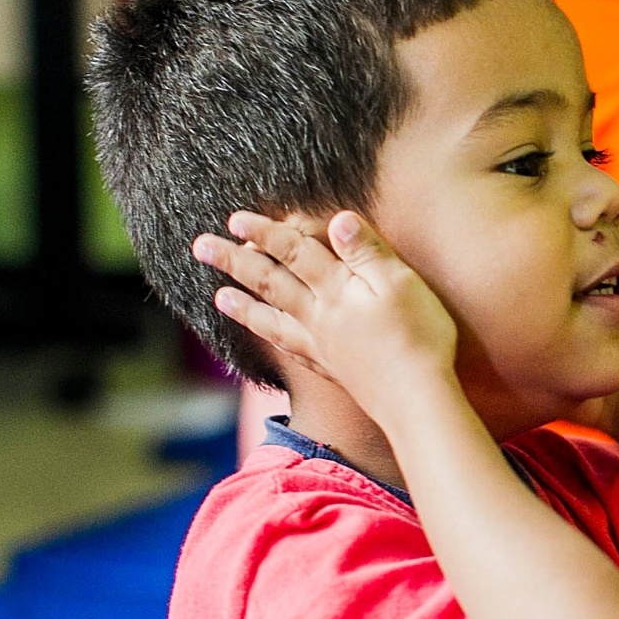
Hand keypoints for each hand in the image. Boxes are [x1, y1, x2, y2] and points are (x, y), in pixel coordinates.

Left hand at [192, 210, 459, 419]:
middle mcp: (320, 315)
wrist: (416, 399)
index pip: (295, 251)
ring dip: (243, 303)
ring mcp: (321, 344)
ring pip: (272, 317)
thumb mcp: (401, 283)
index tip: (235, 219)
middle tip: (200, 247)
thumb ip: (368, 252)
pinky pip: (288, 347)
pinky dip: (271, 338)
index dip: (266, 232)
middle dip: (235, 261)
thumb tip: (338, 220)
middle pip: (271, 281)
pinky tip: (263, 334)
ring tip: (218, 294)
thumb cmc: (418, 337)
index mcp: (338, 289)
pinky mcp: (330, 367)